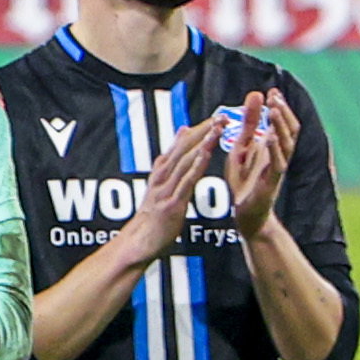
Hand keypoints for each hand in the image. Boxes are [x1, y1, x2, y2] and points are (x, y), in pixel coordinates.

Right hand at [113, 111, 228, 262]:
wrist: (138, 242)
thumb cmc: (152, 216)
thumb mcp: (160, 185)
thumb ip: (171, 160)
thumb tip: (182, 132)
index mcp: (161, 173)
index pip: (181, 145)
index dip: (199, 130)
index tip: (216, 116)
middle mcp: (162, 178)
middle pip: (183, 149)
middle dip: (203, 131)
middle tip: (221, 117)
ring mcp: (165, 190)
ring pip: (185, 162)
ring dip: (202, 144)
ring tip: (217, 130)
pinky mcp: (171, 204)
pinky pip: (185, 183)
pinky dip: (195, 167)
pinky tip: (205, 155)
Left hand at [215, 87, 295, 218]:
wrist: (246, 214)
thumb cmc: (245, 181)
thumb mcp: (242, 147)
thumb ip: (248, 125)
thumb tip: (254, 96)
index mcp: (274, 148)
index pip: (284, 123)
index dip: (281, 107)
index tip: (272, 91)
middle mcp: (280, 156)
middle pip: (291, 130)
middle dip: (282, 112)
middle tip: (273, 96)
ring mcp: (277, 169)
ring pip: (287, 144)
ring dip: (280, 126)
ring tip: (272, 110)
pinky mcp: (271, 182)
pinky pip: (277, 164)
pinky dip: (274, 149)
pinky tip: (269, 136)